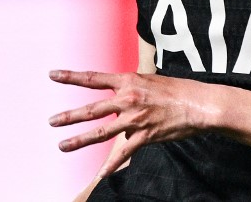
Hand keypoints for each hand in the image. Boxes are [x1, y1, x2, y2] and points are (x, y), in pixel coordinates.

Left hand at [48, 69, 217, 176]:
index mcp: (128, 81)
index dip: (71, 77)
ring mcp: (135, 119)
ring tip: (62, 145)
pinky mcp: (145, 136)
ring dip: (79, 139)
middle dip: (69, 116)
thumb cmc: (176, 90)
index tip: (53, 75)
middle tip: (51, 121)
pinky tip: (100, 174)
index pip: (93, 78)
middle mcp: (128, 99)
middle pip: (92, 109)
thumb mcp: (149, 80)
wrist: (198, 103)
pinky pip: (123, 153)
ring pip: (101, 132)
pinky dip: (110, 165)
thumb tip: (118, 95)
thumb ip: (130, 87)